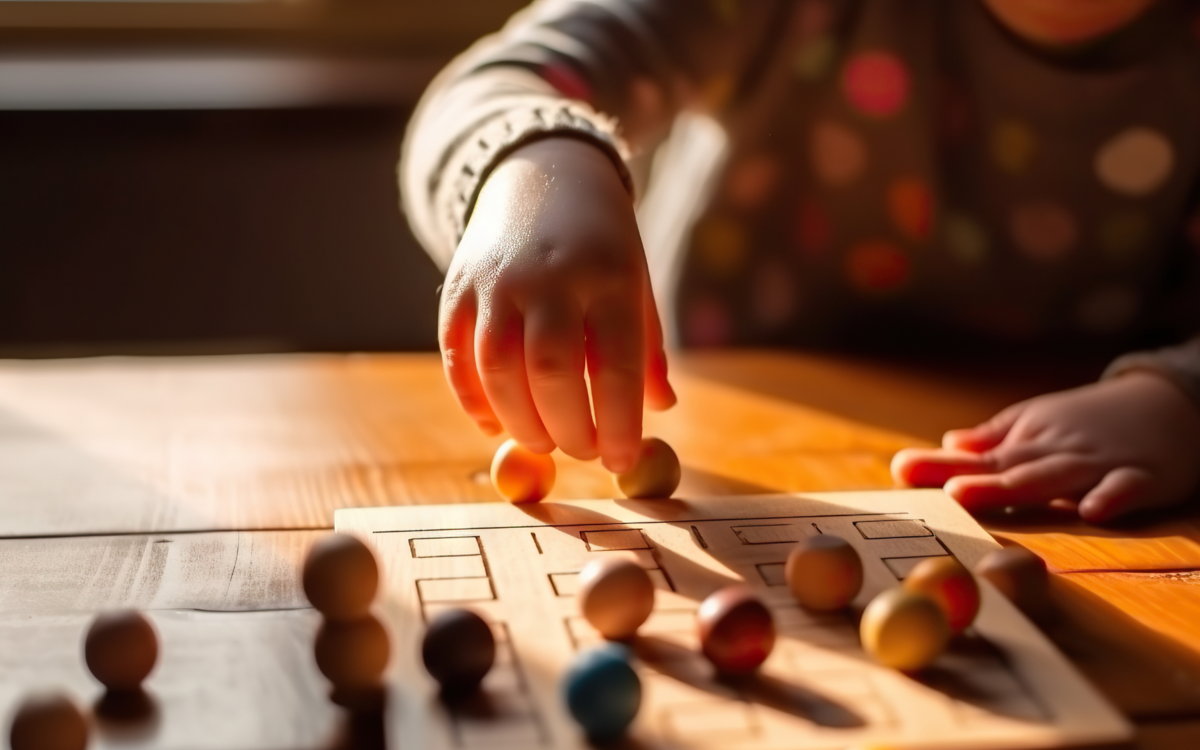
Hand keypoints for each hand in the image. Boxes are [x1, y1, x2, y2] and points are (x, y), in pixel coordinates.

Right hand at [438, 137, 675, 472]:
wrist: (542, 173)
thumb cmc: (601, 245)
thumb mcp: (636, 282)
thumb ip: (646, 348)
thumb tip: (663, 409)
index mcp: (609, 275)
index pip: (616, 363)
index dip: (619, 422)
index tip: (622, 460)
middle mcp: (550, 276)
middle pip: (553, 370)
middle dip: (568, 428)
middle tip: (583, 452)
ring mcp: (498, 279)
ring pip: (498, 367)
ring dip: (519, 420)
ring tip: (543, 440)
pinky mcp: (459, 286)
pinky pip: (456, 354)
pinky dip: (472, 398)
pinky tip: (494, 422)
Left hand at [891, 372, 1199, 522]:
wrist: (1172, 402)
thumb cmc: (1092, 421)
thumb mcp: (1040, 424)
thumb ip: (995, 442)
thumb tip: (948, 447)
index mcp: (1028, 442)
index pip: (978, 460)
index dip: (939, 467)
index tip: (900, 469)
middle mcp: (1056, 452)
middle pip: (1008, 470)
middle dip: (969, 480)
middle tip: (932, 489)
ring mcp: (1099, 465)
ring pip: (1055, 478)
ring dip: (1014, 487)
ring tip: (970, 495)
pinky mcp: (1144, 477)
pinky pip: (1127, 488)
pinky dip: (1111, 496)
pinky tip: (1091, 510)